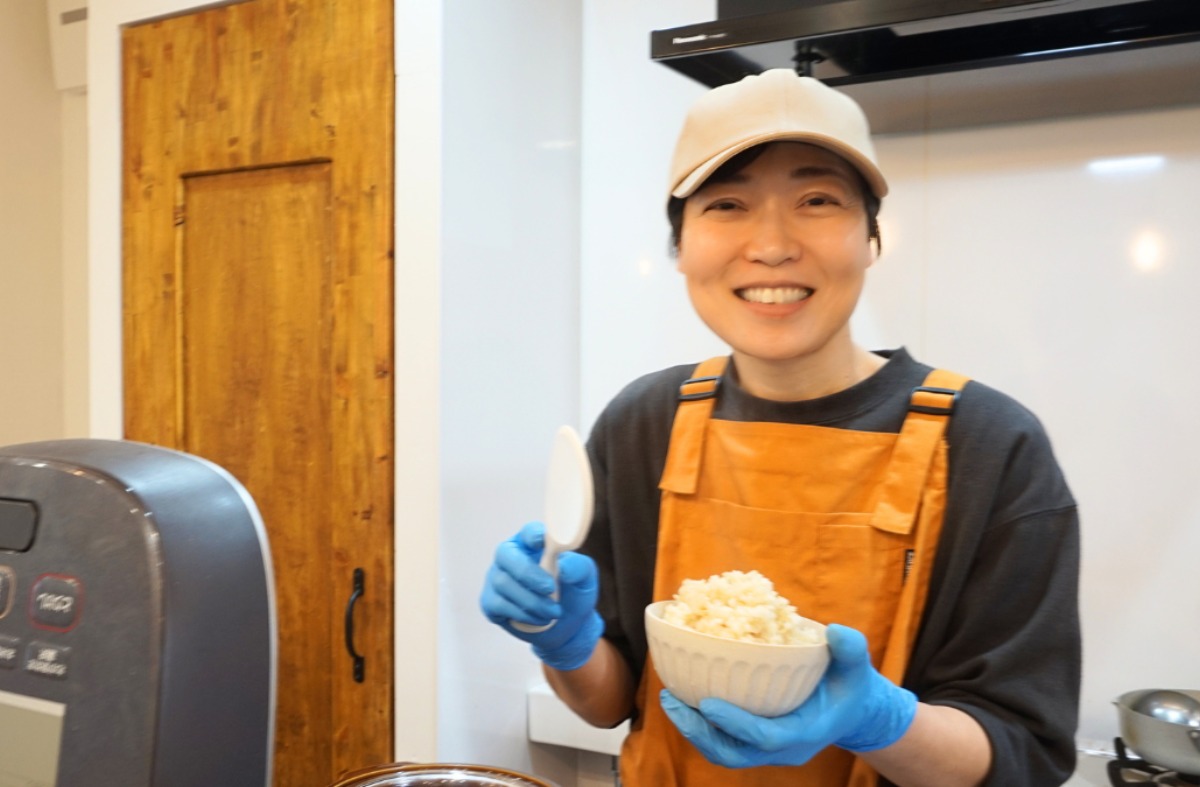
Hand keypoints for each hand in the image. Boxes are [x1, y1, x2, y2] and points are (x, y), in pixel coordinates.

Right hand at [479, 522, 602, 670]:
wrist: (567, 626)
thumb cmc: (574, 593)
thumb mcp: (585, 579)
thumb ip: (578, 567)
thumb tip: (563, 567)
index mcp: (533, 543)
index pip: (528, 532)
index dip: (532, 535)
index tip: (541, 542)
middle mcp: (511, 556)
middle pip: (505, 554)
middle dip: (527, 572)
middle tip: (550, 588)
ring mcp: (497, 578)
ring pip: (503, 583)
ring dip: (531, 600)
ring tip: (553, 612)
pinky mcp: (491, 602)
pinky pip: (498, 605)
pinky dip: (521, 614)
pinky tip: (539, 619)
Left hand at [660, 624, 916, 767]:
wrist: (852, 711)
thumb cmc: (850, 686)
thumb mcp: (857, 666)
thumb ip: (851, 649)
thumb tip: (834, 631)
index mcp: (805, 733)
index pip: (766, 737)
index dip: (735, 723)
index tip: (707, 702)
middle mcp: (783, 749)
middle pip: (733, 754)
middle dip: (699, 732)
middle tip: (671, 701)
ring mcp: (767, 750)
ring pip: (722, 752)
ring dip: (692, 729)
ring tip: (668, 698)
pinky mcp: (756, 743)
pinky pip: (722, 741)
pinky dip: (700, 725)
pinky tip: (683, 696)